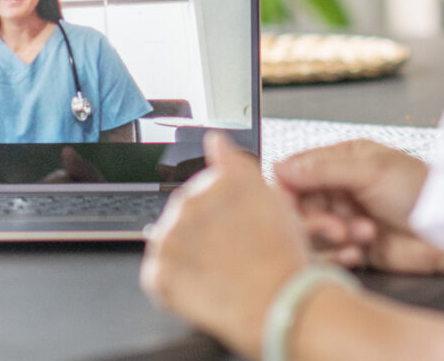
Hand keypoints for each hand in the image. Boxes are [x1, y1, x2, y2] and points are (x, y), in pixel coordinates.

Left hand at [141, 132, 310, 357]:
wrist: (281, 302)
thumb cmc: (284, 256)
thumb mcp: (273, 197)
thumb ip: (236, 164)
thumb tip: (215, 139)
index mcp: (216, 179)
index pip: (206, 185)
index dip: (222, 209)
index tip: (234, 228)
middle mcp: (189, 202)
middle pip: (187, 213)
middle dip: (205, 231)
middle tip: (233, 253)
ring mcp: (170, 238)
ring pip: (171, 241)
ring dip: (189, 254)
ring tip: (220, 271)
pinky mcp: (159, 273)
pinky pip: (159, 275)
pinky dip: (176, 282)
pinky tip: (203, 285)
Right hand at [275, 139, 443, 275]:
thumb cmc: (424, 191)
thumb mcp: (371, 172)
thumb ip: (323, 170)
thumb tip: (283, 166)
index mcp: (345, 159)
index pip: (299, 170)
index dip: (290, 187)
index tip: (290, 201)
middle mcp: (342, 188)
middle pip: (301, 204)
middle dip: (316, 218)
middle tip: (335, 225)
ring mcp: (347, 217)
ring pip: (314, 231)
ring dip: (332, 236)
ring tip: (360, 235)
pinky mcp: (354, 246)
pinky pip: (330, 253)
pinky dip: (338, 255)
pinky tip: (358, 251)